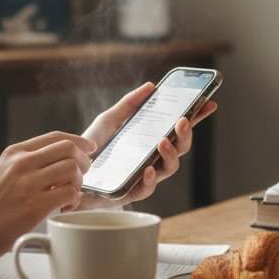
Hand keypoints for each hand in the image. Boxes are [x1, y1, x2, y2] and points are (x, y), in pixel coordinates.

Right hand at [0, 131, 96, 258]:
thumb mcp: (4, 170)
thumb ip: (29, 161)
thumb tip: (63, 158)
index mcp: (15, 152)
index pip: (56, 137)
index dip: (79, 141)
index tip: (89, 148)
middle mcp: (22, 163)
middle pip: (69, 149)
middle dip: (83, 162)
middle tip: (82, 175)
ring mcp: (28, 184)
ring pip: (72, 169)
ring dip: (78, 183)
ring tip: (69, 194)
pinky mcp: (35, 206)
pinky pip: (70, 193)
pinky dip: (74, 200)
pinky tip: (64, 208)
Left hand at [75, 81, 217, 209]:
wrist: (68, 169)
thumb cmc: (90, 147)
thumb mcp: (108, 120)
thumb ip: (128, 104)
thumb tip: (151, 86)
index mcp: (149, 141)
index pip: (178, 129)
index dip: (196, 117)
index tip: (209, 103)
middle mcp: (151, 158)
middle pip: (180, 148)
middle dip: (186, 134)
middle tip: (182, 119)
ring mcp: (143, 176)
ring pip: (169, 169)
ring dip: (171, 154)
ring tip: (163, 140)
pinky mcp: (129, 192)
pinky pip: (147, 189)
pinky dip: (150, 178)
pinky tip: (148, 167)